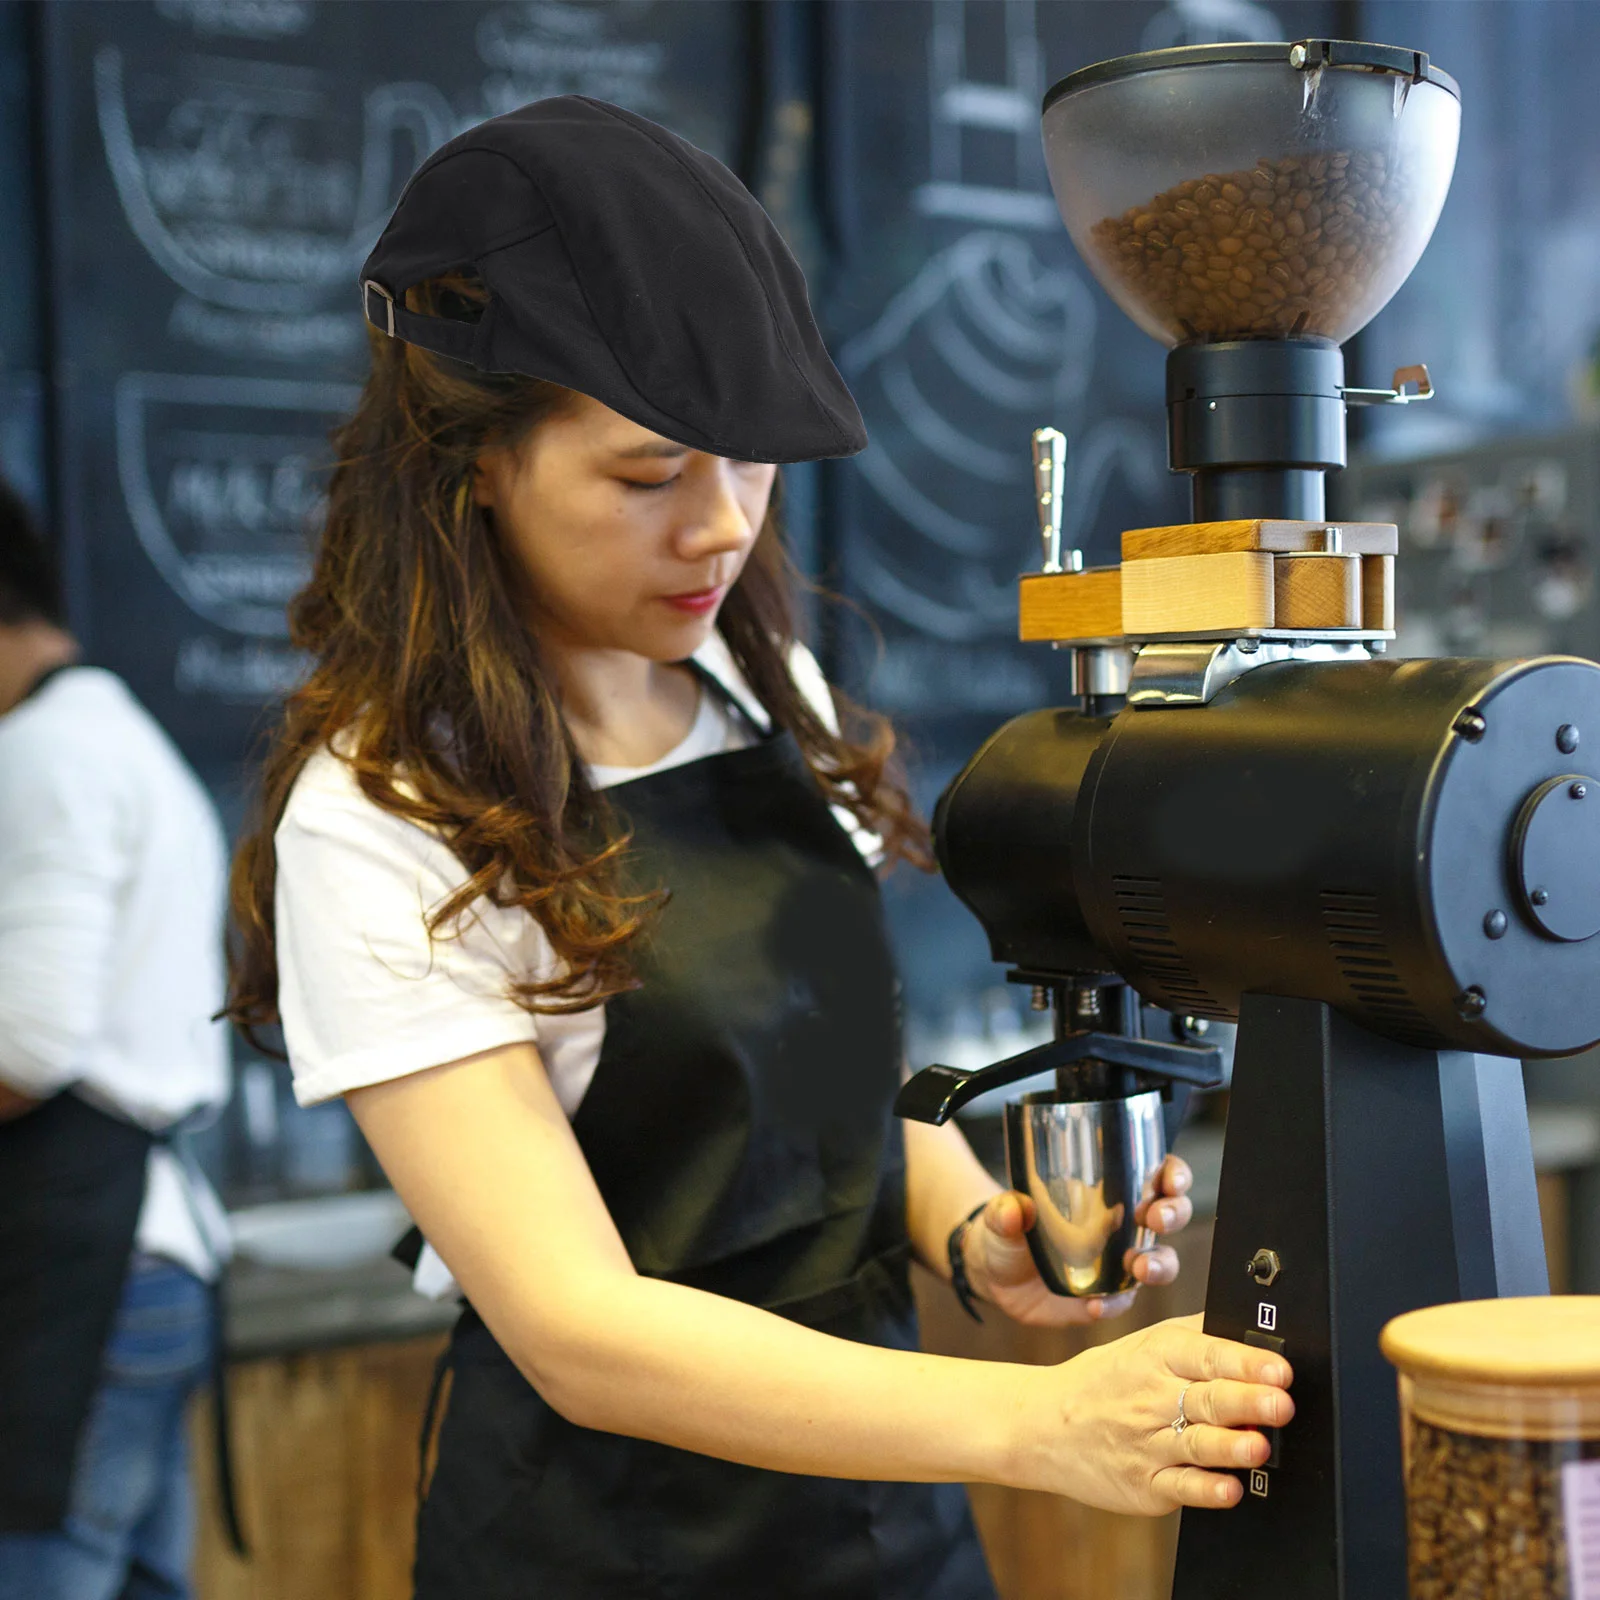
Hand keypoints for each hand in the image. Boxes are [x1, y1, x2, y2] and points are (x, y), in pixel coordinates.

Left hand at [965, 1154, 1194, 1326]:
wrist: (994, 1273)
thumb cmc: (1007, 1228)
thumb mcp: (1001, 1214)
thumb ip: (1006, 1210)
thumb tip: (1014, 1210)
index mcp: (1106, 1191)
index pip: (1153, 1174)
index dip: (1172, 1174)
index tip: (1169, 1180)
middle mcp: (1122, 1225)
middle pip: (1169, 1213)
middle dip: (1173, 1213)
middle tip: (1155, 1219)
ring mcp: (1118, 1263)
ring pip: (1161, 1260)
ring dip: (1160, 1263)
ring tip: (1139, 1267)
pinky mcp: (1106, 1297)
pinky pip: (1124, 1302)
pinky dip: (1115, 1304)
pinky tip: (1096, 1306)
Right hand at [1015, 1314, 1294, 1513]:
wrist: (1043, 1423)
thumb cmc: (1105, 1381)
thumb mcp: (1143, 1343)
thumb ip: (1196, 1334)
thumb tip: (1249, 1321)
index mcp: (1157, 1356)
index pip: (1207, 1355)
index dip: (1245, 1363)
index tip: (1278, 1369)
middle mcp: (1153, 1398)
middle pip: (1208, 1399)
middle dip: (1247, 1402)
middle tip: (1281, 1404)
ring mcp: (1147, 1444)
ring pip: (1198, 1445)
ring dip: (1231, 1446)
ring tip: (1259, 1445)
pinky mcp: (1144, 1484)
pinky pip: (1180, 1488)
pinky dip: (1205, 1490)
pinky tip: (1228, 1489)